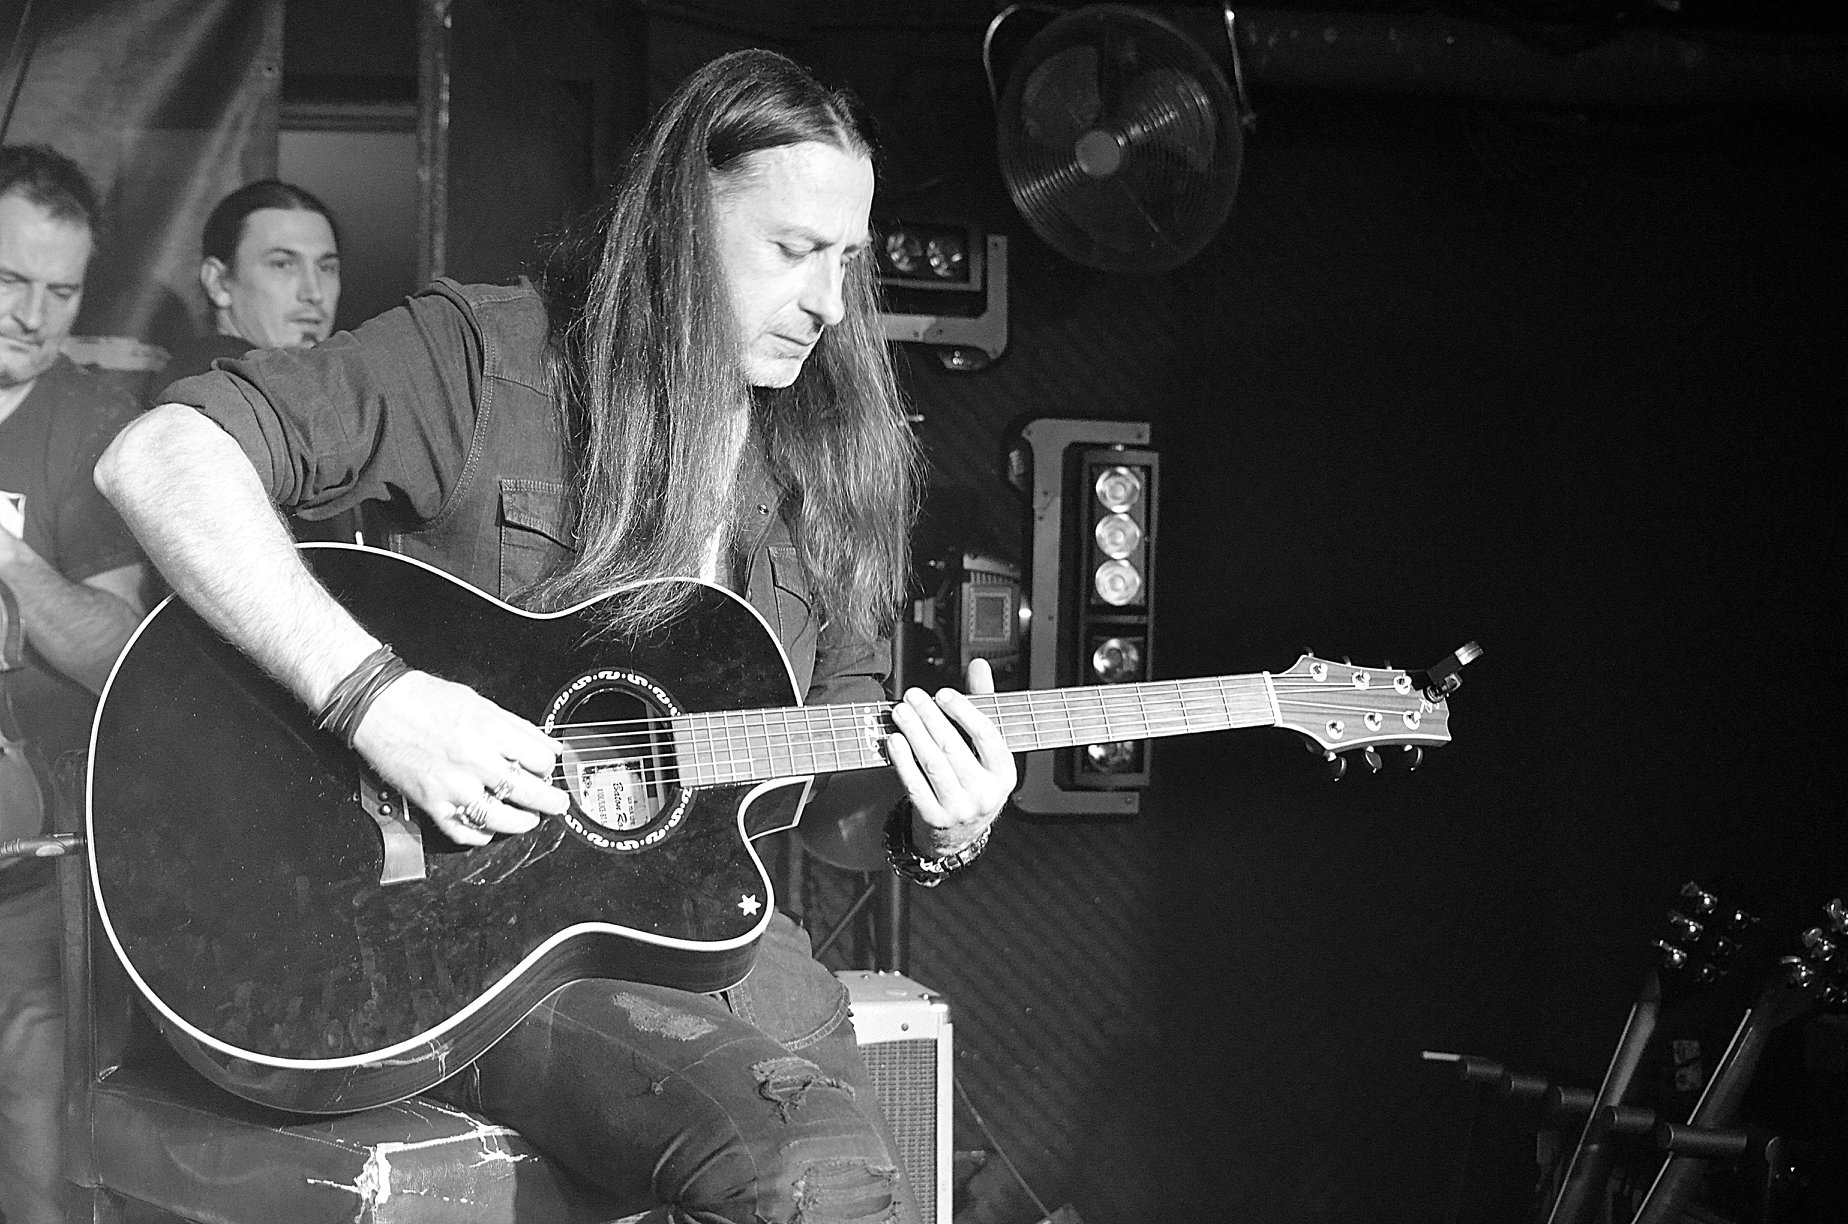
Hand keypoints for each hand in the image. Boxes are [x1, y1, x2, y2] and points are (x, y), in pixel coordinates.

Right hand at [350, 670, 567, 845]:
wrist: (377, 706)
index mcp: (489, 731)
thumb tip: (548, 745)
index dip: (549, 767)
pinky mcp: (430, 803)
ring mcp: (452, 786)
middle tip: (556, 804)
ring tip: (528, 819)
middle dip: (550, 801)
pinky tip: (489, 829)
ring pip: (500, 819)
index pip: (540, 760)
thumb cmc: (423, 699)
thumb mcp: (480, 703)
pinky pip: (463, 831)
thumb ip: (517, 727)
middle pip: (528, 791)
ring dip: (521, 823)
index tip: (548, 770)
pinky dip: (481, 835)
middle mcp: (474, 760)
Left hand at [887, 658, 1015, 856]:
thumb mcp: (985, 749)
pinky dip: (902, 761)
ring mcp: (960, 809)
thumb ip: (982, 704)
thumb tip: (979, 665)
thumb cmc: (973, 780)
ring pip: (933, 764)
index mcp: (1004, 773)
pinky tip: (894, 741)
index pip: (986, 735)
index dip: (963, 711)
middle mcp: (986, 793)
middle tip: (913, 697)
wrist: (959, 833)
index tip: (942, 694)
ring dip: (914, 734)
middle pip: (954, 747)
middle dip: (930, 717)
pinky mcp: (935, 819)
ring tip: (900, 713)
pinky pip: (915, 785)